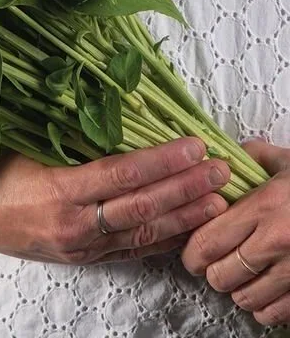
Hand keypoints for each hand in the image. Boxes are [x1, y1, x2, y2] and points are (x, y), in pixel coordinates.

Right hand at [0, 134, 229, 264]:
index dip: (162, 161)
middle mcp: (72, 224)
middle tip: (220, 171)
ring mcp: (76, 245)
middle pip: (141, 206)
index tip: (193, 145)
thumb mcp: (20, 142)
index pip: (123, 174)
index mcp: (57, 190)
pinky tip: (180, 230)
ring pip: (140, 233)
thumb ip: (62, 132)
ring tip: (214, 202)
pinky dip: (157, 240)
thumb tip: (107, 111)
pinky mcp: (77, 256)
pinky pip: (126, 249)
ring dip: (181, 217)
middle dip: (185, 189)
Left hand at [181, 139, 289, 327]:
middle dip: (210, 272)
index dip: (191, 252)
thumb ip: (250, 157)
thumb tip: (218, 156)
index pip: (207, 241)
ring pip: (247, 298)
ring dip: (237, 290)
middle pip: (221, 275)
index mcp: (263, 206)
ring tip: (240, 277)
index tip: (190, 252)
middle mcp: (277, 241)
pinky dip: (264, 307)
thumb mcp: (287, 162)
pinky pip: (276, 314)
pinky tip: (264, 292)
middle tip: (212, 265)